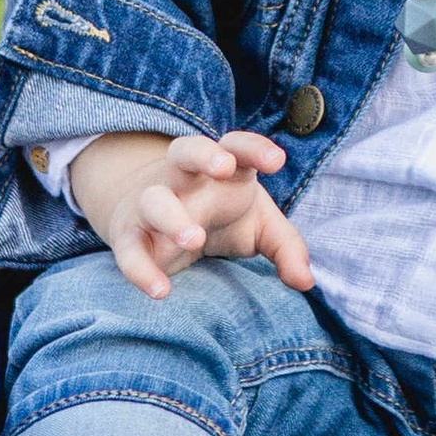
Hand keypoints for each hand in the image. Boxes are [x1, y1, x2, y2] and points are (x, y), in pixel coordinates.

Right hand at [73, 128, 317, 303]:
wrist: (153, 217)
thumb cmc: (219, 213)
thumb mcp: (258, 225)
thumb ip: (285, 248)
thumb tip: (306, 282)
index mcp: (221, 167)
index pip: (236, 145)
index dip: (255, 148)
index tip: (277, 161)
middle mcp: (182, 177)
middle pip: (185, 150)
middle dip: (203, 155)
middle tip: (223, 166)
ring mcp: (152, 203)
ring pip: (154, 199)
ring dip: (171, 216)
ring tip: (193, 238)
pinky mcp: (130, 236)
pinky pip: (129, 249)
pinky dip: (140, 269)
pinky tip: (161, 291)